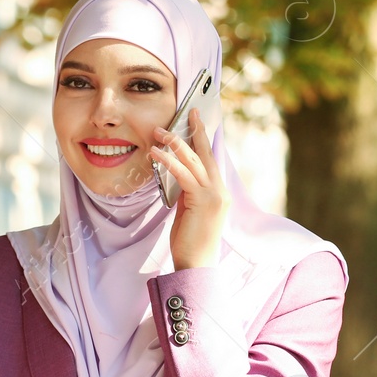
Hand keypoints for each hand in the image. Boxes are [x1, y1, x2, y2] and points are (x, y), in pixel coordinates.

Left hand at [150, 107, 228, 270]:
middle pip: (207, 153)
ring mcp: (215, 195)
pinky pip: (183, 174)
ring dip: (175, 143)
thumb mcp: (189, 211)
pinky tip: (155, 152)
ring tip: (159, 131)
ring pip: (194, 160)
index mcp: (220, 193)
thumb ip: (187, 192)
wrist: (196, 265)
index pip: (211, 160)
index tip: (196, 121)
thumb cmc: (190, 242)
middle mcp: (221, 191)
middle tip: (189, 111)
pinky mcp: (203, 201)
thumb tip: (176, 175)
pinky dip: (168, 161)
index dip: (204, 139)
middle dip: (197, 130)